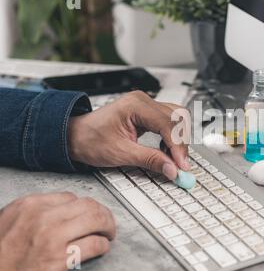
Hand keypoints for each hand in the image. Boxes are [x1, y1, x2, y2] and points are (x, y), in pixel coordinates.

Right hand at [0, 192, 115, 270]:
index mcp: (30, 205)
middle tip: (107, 222)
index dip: (85, 206)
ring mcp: (53, 236)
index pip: (70, 197)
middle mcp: (43, 217)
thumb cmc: (0, 253)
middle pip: (88, 205)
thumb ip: (36, 211)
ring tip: (108, 233)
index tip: (90, 213)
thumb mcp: (12, 220)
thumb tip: (62, 208)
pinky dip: (103, 245)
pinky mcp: (60, 258)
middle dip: (103, 213)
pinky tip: (101, 248)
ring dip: (108, 226)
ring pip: (96, 220)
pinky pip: (94, 244)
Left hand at [68, 91, 190, 179]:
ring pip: (177, 118)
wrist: (74, 136)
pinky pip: (169, 122)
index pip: (168, 124)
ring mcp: (146, 106)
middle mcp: (144, 101)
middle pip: (178, 117)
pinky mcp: (147, 114)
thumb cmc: (90, 140)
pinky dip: (173, 137)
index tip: (181, 166)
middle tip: (180, 165)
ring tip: (173, 158)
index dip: (178, 147)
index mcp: (136, 105)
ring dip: (179, 139)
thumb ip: (150, 160)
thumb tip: (172, 169)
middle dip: (181, 143)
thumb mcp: (120, 154)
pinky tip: (167, 150)